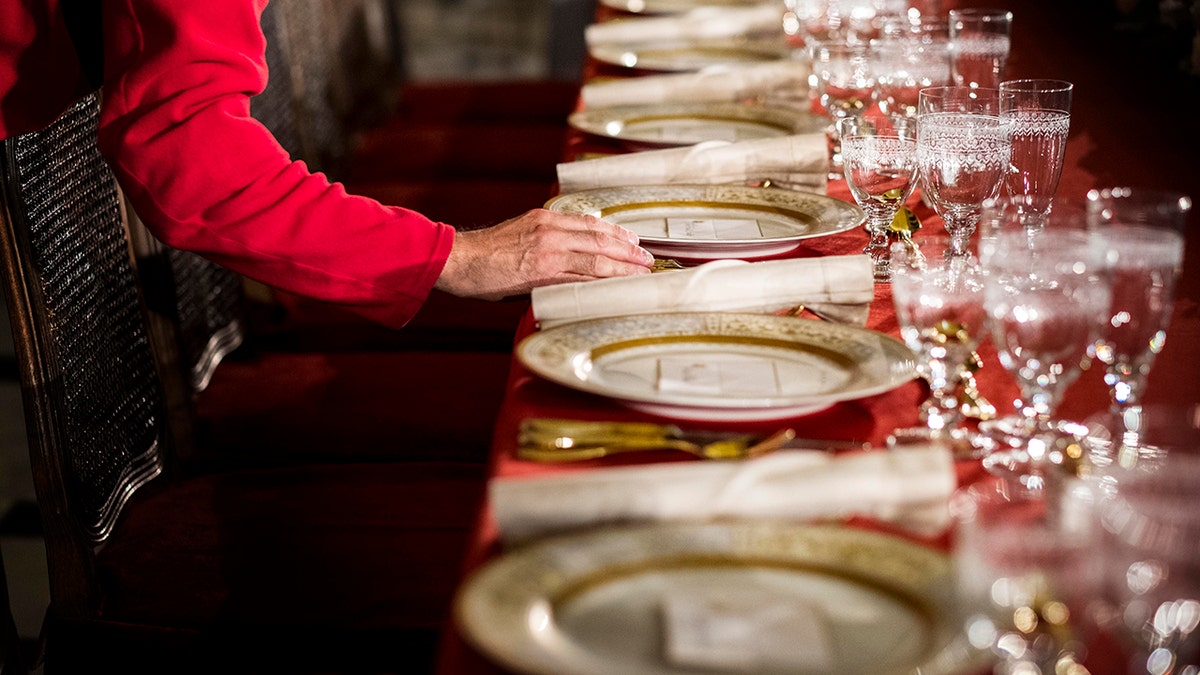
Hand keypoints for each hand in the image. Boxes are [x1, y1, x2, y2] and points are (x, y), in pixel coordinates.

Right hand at [435, 209, 653, 299]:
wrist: (460, 259)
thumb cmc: (485, 252)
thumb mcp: (520, 231)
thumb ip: (546, 238)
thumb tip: (569, 250)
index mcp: (546, 219)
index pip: (590, 223)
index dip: (616, 232)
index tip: (632, 240)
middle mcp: (551, 231)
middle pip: (600, 240)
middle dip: (628, 250)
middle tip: (647, 259)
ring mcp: (548, 252)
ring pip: (596, 260)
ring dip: (623, 268)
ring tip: (641, 274)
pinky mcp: (542, 274)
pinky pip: (580, 280)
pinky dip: (603, 285)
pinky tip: (616, 289)